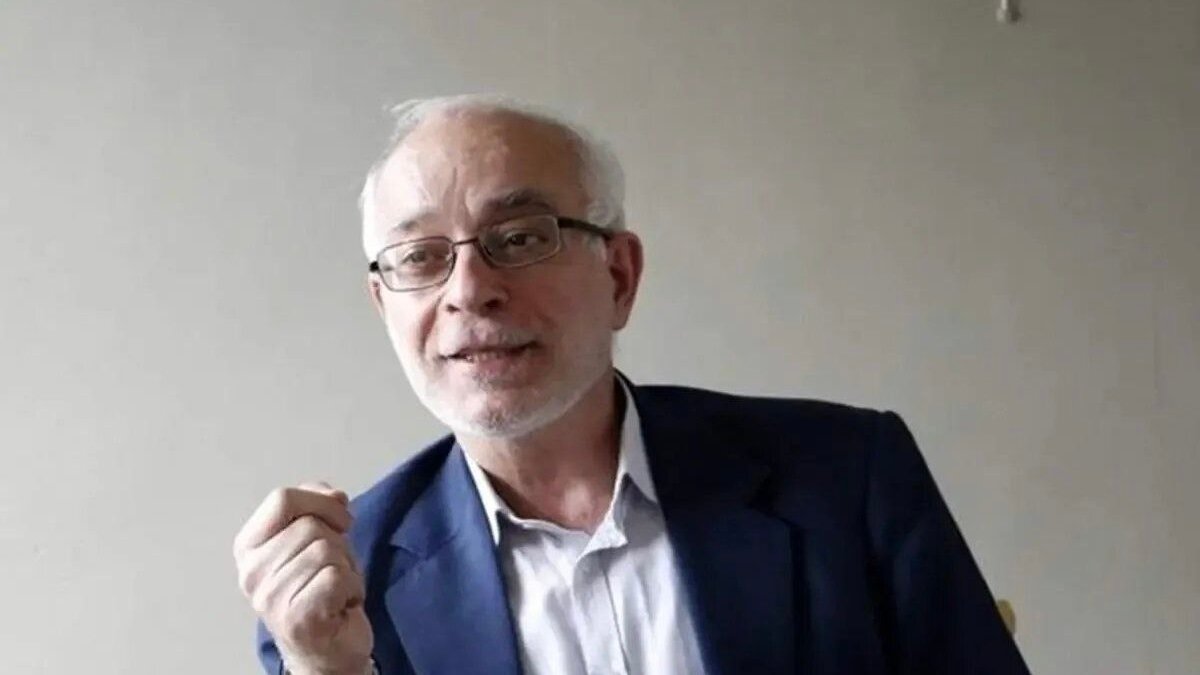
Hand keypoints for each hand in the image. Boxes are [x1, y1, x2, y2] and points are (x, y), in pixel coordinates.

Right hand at [234, 482, 372, 674]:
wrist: (327, 648)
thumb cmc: (322, 590)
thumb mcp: (316, 539)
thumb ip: (317, 507)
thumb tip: (334, 495)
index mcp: (248, 547)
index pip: (282, 499)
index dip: (320, 501)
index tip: (340, 519)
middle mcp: (251, 573)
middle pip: (311, 526)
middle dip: (338, 543)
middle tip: (333, 570)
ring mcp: (270, 598)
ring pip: (327, 550)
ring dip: (347, 568)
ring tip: (336, 589)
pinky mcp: (296, 618)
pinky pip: (338, 577)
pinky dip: (353, 587)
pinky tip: (342, 604)